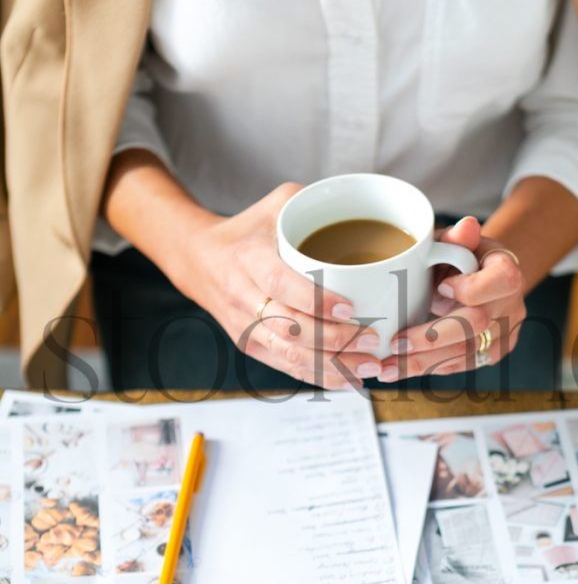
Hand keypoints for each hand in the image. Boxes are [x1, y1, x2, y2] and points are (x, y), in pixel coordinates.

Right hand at [172, 183, 382, 389]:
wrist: (199, 260)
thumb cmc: (246, 231)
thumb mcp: (274, 205)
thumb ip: (312, 202)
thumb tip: (362, 205)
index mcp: (247, 259)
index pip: (281, 285)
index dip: (316, 301)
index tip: (352, 308)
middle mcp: (242, 297)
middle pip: (290, 329)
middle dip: (335, 341)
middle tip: (373, 340)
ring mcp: (243, 326)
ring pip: (289, 355)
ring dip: (332, 366)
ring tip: (370, 367)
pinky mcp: (249, 345)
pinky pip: (285, 367)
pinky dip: (318, 377)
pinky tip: (349, 380)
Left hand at [378, 216, 525, 381]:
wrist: (478, 277)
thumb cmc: (460, 256)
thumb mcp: (455, 241)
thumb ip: (457, 238)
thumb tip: (465, 226)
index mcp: (507, 271)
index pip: (502, 281)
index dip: (470, 288)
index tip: (439, 288)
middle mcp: (512, 305)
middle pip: (475, 324)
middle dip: (431, 337)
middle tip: (395, 343)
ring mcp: (504, 333)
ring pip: (464, 353)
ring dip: (421, 362)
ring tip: (385, 367)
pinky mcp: (490, 354)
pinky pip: (460, 366)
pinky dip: (428, 367)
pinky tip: (399, 369)